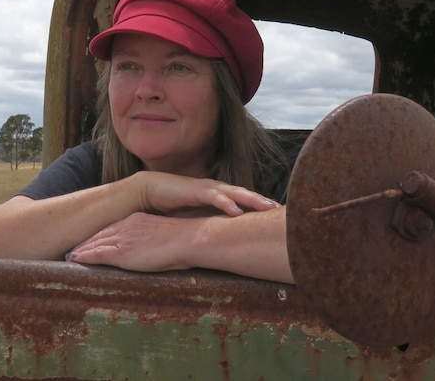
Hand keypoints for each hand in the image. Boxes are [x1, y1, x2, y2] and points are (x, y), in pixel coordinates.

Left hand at [66, 212, 206, 271]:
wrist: (191, 238)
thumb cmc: (188, 239)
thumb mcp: (169, 235)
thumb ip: (158, 240)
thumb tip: (160, 250)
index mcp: (138, 220)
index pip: (113, 228)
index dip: (101, 235)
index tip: (91, 240)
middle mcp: (127, 227)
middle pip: (100, 235)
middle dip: (86, 242)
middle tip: (72, 249)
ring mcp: (123, 239)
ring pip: (95, 244)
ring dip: (81, 250)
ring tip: (69, 256)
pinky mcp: (121, 253)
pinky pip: (97, 255)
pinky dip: (84, 257)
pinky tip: (74, 260)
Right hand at [132, 171, 278, 216]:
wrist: (149, 192)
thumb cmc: (174, 208)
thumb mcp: (198, 221)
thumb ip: (213, 228)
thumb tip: (228, 245)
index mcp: (221, 199)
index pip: (247, 203)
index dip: (263, 209)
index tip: (282, 219)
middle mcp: (218, 191)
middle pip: (248, 196)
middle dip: (266, 203)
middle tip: (285, 211)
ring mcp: (208, 188)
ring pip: (236, 193)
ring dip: (253, 200)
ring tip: (268, 207)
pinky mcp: (194, 190)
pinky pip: (214, 196)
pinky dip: (226, 202)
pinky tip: (237, 210)